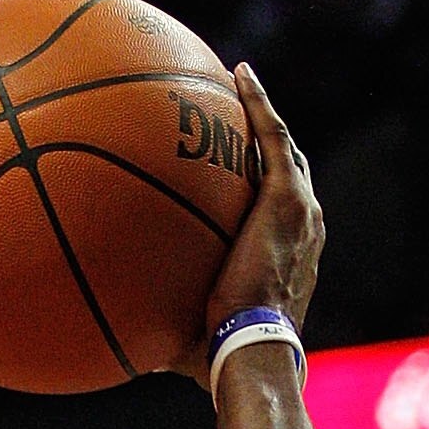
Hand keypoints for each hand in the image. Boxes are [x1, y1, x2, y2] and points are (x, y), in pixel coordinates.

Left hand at [190, 64, 322, 381]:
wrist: (253, 347)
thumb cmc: (224, 355)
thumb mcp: (194, 338)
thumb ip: (167, 329)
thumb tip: (122, 344)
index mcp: (291, 256)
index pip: (280, 209)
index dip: (263, 186)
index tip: (239, 171)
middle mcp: (306, 227)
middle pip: (288, 169)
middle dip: (267, 142)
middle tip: (238, 120)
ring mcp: (301, 209)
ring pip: (283, 146)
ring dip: (262, 113)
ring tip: (238, 82)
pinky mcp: (287, 196)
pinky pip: (273, 134)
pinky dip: (258, 102)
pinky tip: (238, 73)